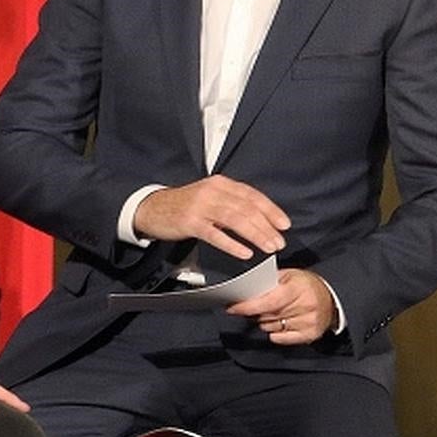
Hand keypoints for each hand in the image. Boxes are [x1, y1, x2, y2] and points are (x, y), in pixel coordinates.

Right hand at [133, 175, 289, 258]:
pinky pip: (215, 234)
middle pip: (246, 208)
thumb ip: (232, 203)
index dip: (271, 210)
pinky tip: (245, 253)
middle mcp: (212, 191)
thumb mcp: (210, 196)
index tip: (284, 224)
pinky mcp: (190, 222)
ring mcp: (200, 206)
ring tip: (268, 248)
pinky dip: (232, 244)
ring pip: (235, 220)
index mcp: (221, 183)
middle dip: (266, 227)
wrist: (152, 207)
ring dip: (255, 235)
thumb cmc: (185, 205)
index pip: (252, 195)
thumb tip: (260, 219)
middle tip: (279, 242)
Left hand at [225, 268, 337, 344]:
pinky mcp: (310, 335)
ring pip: (272, 328)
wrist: (332, 298)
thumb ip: (269, 283)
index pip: (268, 301)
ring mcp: (308, 322)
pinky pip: (282, 339)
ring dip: (265, 322)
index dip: (248, 306)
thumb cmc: (306, 285)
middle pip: (268, 316)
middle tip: (253, 307)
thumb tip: (246, 292)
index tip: (232, 308)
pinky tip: (279, 323)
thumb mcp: (289, 275)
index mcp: (297, 289)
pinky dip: (276, 333)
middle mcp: (305, 306)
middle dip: (255, 313)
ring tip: (272, 312)